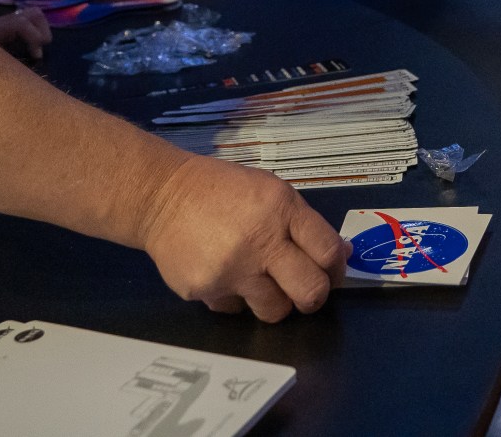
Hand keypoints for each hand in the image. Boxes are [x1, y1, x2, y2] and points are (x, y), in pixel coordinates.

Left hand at [0, 7, 51, 60]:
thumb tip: (10, 79)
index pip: (22, 25)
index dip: (34, 38)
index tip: (37, 56)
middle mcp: (0, 23)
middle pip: (33, 14)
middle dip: (42, 31)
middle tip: (39, 51)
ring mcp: (0, 23)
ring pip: (30, 15)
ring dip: (39, 29)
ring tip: (37, 48)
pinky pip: (22, 23)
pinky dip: (31, 33)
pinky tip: (26, 49)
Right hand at [139, 156, 349, 321]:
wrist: (160, 196)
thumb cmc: (221, 190)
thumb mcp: (271, 191)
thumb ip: (305, 224)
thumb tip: (339, 256)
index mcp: (281, 210)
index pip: (327, 252)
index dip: (337, 269)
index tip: (332, 274)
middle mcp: (259, 242)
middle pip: (310, 292)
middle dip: (314, 297)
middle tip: (305, 291)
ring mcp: (231, 271)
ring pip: (275, 311)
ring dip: (274, 300)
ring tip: (260, 280)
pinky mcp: (205, 291)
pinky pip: (235, 310)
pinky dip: (235, 298)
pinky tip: (224, 274)